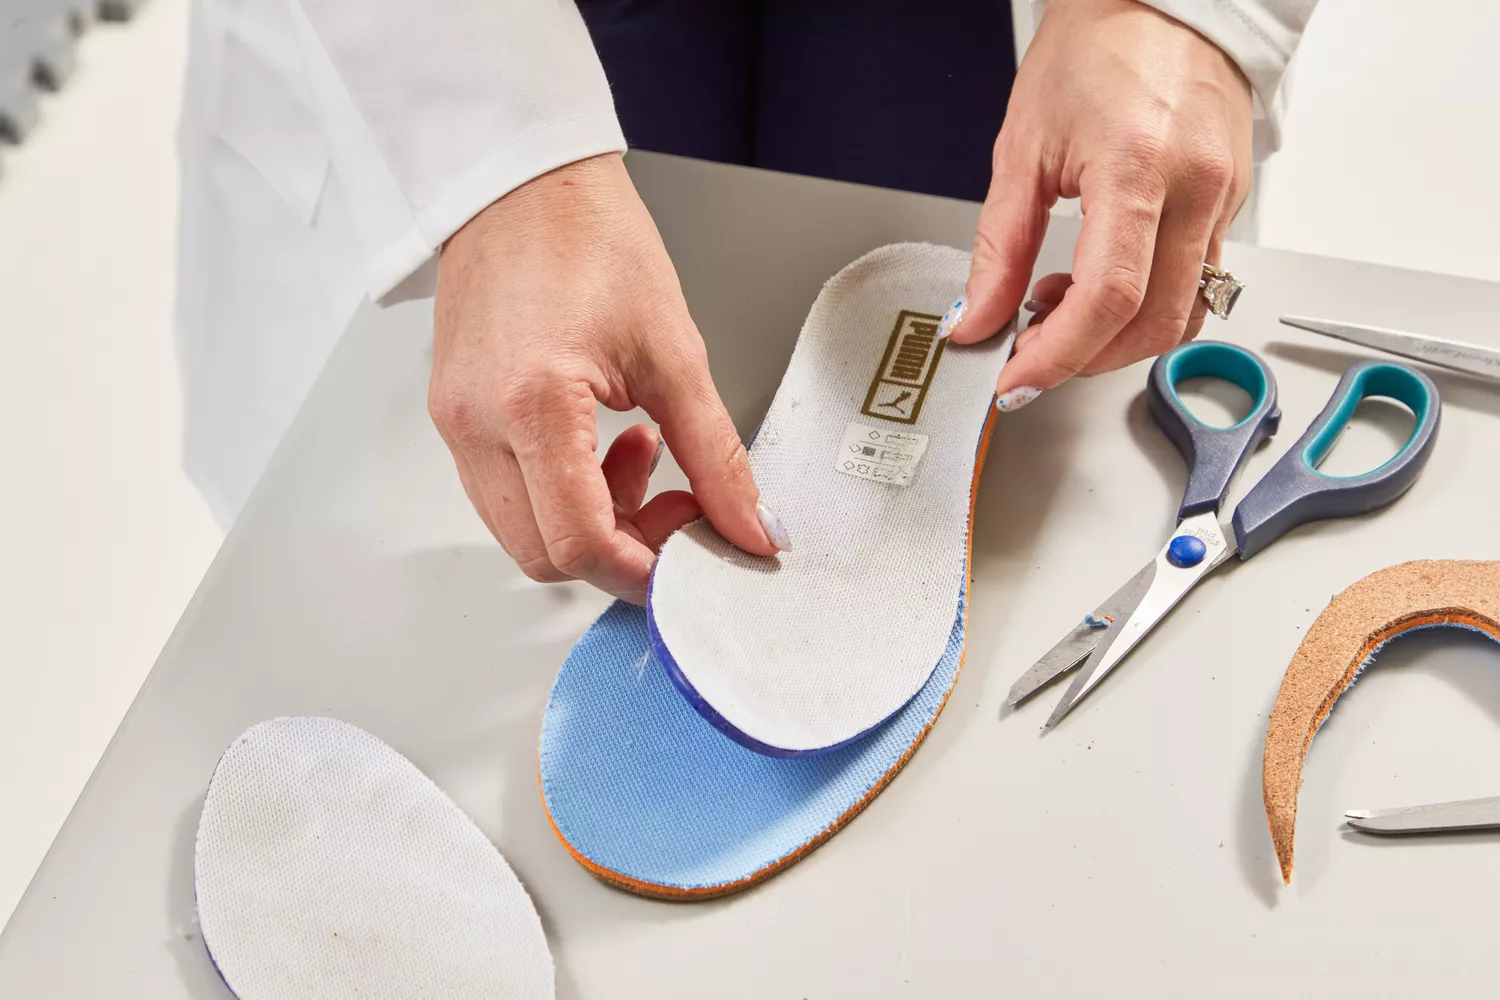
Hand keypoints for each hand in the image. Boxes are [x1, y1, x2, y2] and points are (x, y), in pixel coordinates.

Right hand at [430, 153, 783, 603]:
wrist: (522, 184)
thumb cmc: (587, 236)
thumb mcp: (674, 352)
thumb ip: (716, 455)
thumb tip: (750, 526)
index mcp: (532, 402)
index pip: (579, 542)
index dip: (642, 569)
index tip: (690, 550)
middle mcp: (476, 423)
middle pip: (542, 555)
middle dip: (619, 550)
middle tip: (674, 503)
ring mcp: (455, 423)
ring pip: (521, 531)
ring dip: (590, 521)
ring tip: (640, 454)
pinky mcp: (452, 415)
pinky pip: (505, 494)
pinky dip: (559, 494)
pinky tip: (599, 444)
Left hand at [939, 0, 1253, 408]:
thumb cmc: (1097, 47)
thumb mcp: (1023, 148)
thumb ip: (997, 247)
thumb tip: (978, 318)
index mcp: (1139, 167)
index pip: (1108, 299)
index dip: (1058, 355)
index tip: (1016, 379)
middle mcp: (1196, 188)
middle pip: (1150, 324)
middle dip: (1083, 357)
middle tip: (1028, 350)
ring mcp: (1223, 198)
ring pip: (1181, 315)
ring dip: (1114, 337)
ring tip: (1057, 306)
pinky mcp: (1231, 203)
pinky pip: (1194, 283)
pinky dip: (1141, 304)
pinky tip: (1095, 281)